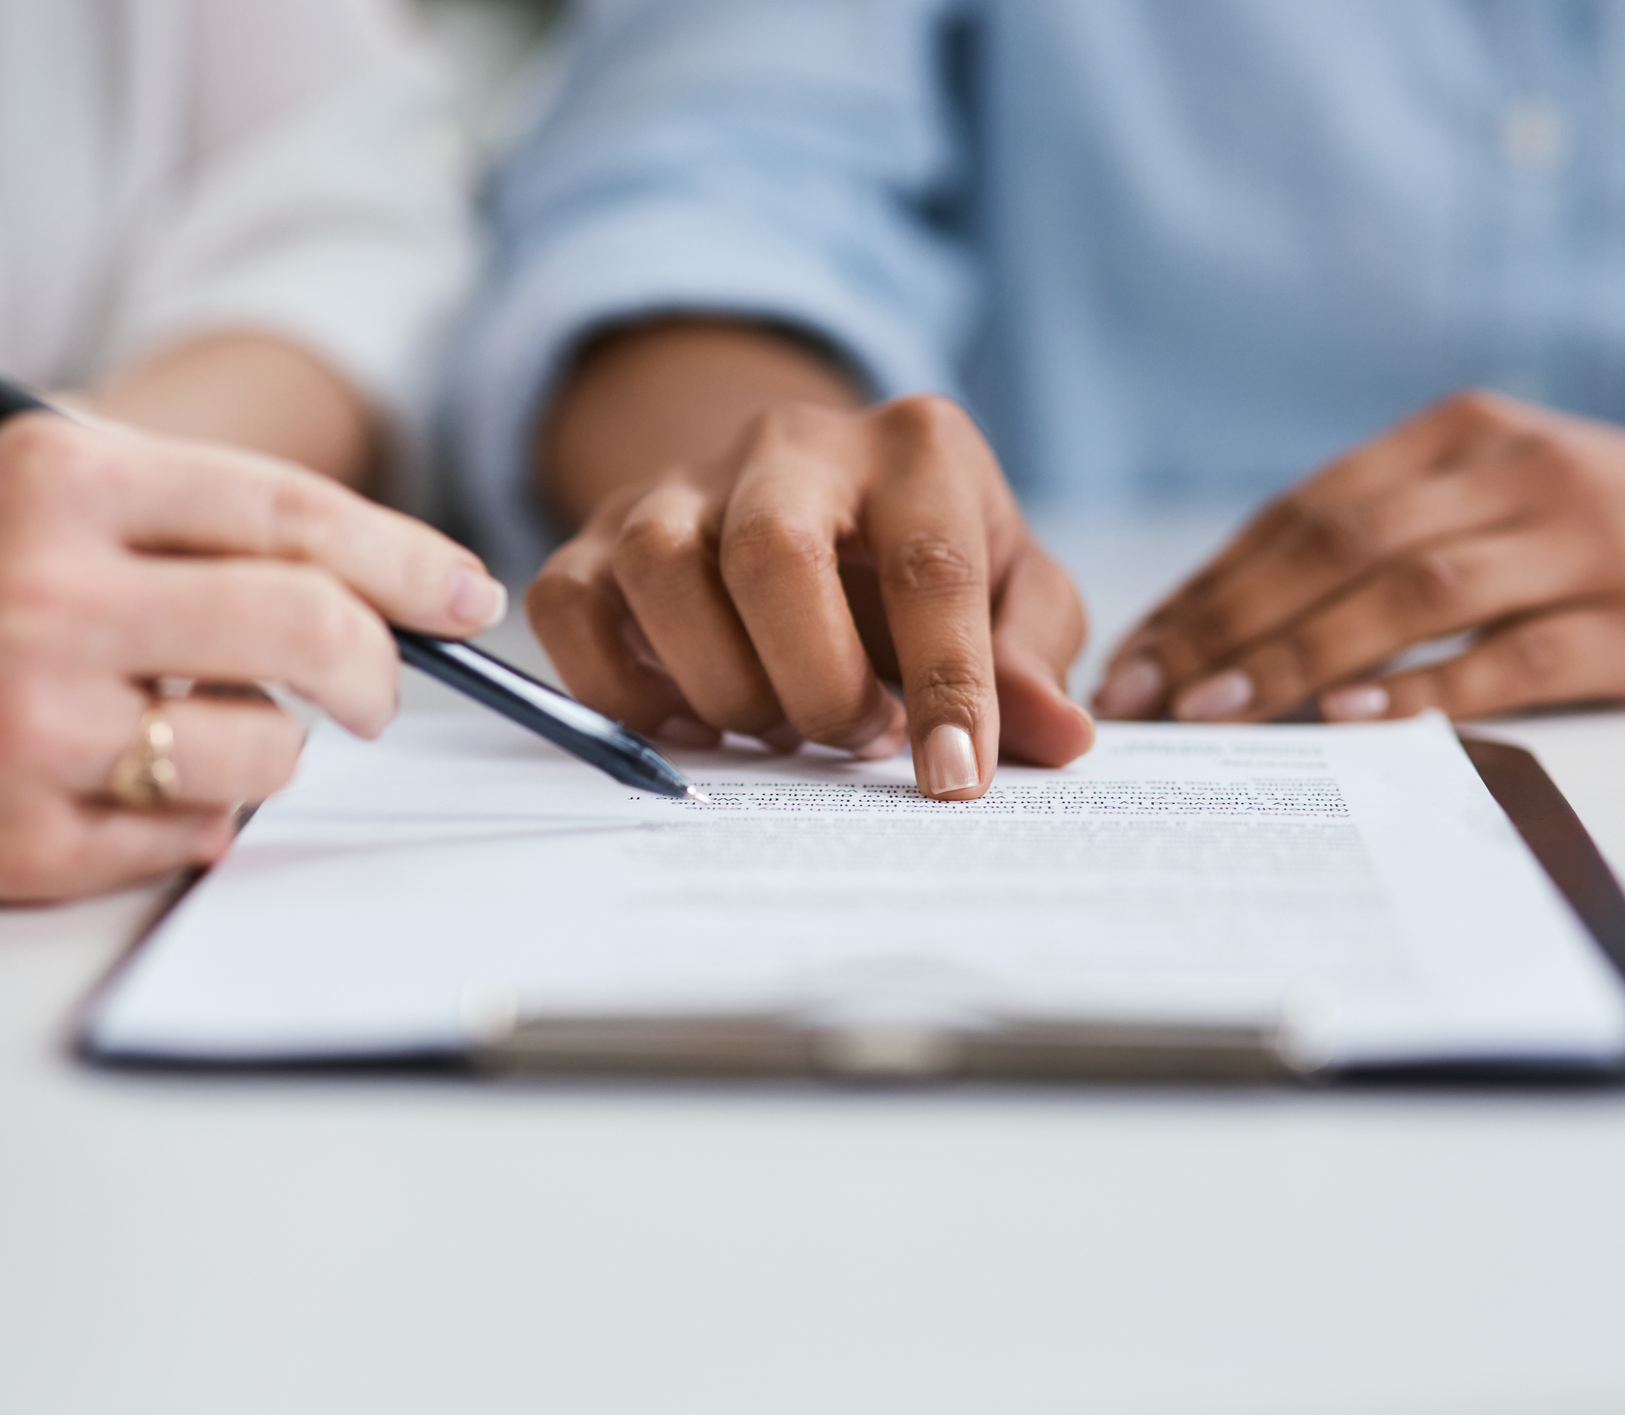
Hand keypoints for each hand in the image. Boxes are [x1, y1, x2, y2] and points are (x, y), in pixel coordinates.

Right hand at [0, 416, 505, 899]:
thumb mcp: (3, 496)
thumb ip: (170, 523)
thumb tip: (355, 585)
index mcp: (57, 482)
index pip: (293, 514)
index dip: (407, 559)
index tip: (467, 596)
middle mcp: (50, 595)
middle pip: (311, 631)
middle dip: (379, 671)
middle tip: (380, 693)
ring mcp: (31, 725)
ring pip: (265, 753)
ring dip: (266, 752)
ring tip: (185, 730)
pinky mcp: (12, 838)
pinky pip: (189, 839)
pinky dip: (189, 816)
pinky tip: (113, 784)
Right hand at [527, 396, 1094, 799]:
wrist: (808, 493)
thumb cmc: (921, 556)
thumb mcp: (1011, 589)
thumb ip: (1032, 657)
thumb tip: (1055, 738)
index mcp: (913, 449)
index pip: (930, 567)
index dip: (946, 686)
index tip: (952, 780)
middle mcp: (790, 444)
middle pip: (772, 554)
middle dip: (816, 681)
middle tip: (853, 737)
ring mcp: (679, 484)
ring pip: (661, 569)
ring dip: (724, 686)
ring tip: (776, 725)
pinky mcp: (595, 535)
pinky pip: (569, 608)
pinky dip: (622, 691)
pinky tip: (690, 720)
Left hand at [1093, 391, 1624, 724]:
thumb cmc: (1613, 526)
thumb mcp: (1496, 492)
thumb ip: (1387, 533)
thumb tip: (1235, 622)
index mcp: (1460, 434)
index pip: (1303, 511)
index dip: (1211, 583)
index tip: (1138, 648)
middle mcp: (1512, 473)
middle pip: (1338, 547)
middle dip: (1228, 623)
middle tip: (1149, 691)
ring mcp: (1579, 543)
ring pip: (1412, 596)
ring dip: (1302, 655)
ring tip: (1220, 710)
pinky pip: (1514, 657)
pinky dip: (1428, 689)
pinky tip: (1356, 722)